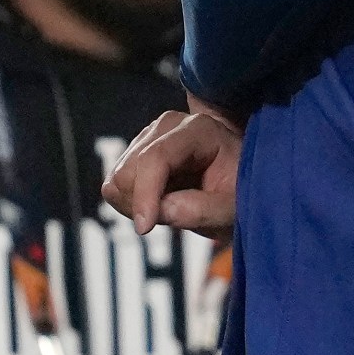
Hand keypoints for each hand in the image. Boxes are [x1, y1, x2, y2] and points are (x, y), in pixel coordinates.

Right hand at [104, 103, 242, 236]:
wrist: (235, 181)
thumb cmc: (239, 191)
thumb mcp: (232, 207)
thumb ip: (201, 210)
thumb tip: (161, 211)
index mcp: (198, 130)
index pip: (157, 157)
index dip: (145, 193)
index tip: (145, 228)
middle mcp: (167, 126)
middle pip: (129, 171)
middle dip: (144, 204)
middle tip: (176, 218)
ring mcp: (148, 137)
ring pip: (117, 181)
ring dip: (137, 205)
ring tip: (173, 208)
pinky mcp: (135, 153)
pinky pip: (114, 187)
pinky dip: (131, 204)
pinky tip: (160, 203)